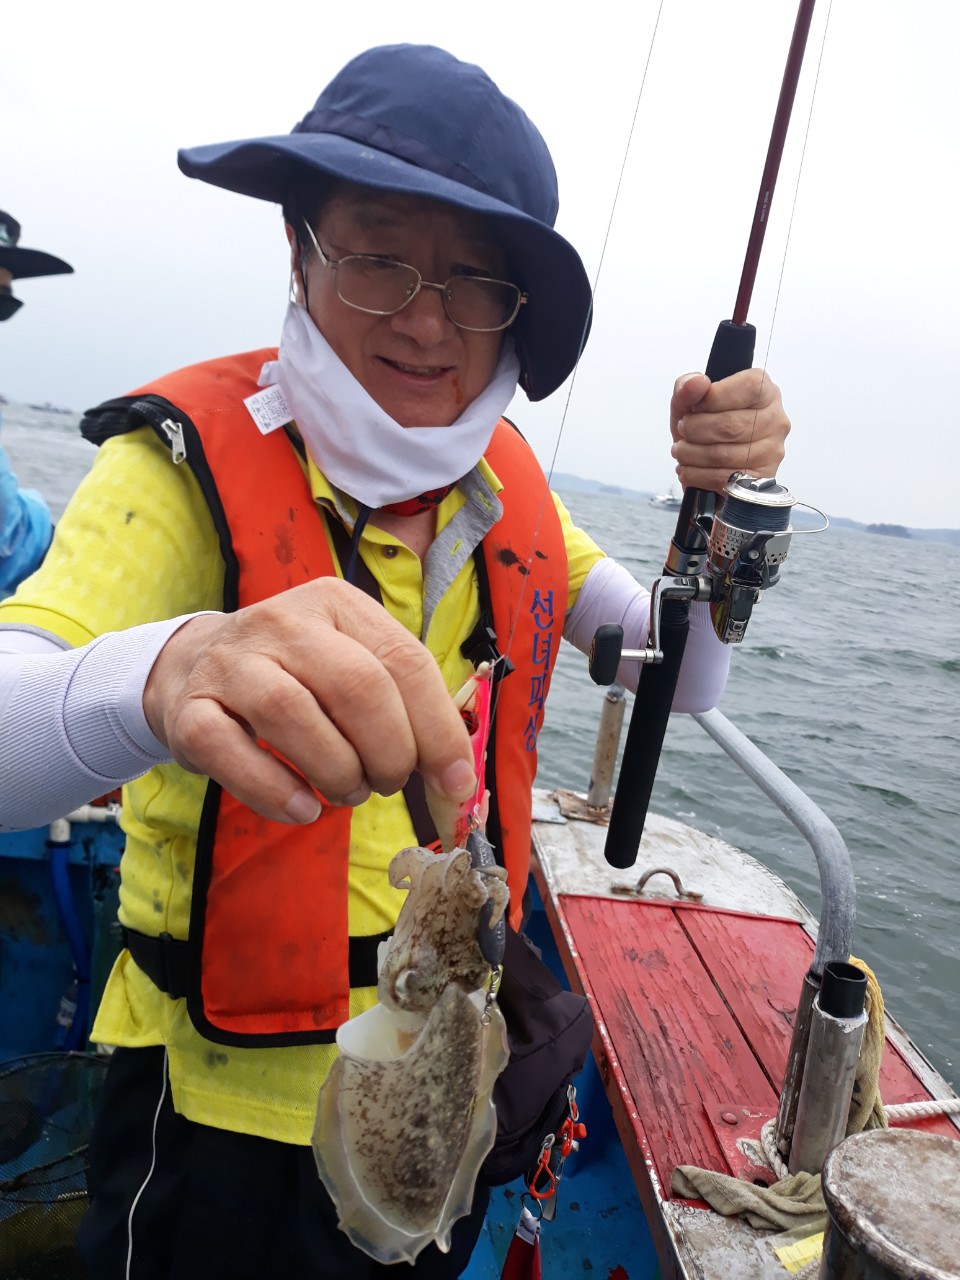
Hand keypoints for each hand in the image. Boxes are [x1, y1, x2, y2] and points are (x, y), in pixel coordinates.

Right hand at [142, 578, 475, 824]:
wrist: (193, 667)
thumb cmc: (296, 677)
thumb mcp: (353, 668)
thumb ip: (407, 712)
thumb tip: (457, 779)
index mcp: (338, 604)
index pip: (405, 662)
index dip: (439, 730)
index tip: (454, 781)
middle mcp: (284, 621)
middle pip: (356, 687)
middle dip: (388, 753)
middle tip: (386, 783)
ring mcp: (231, 662)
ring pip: (293, 714)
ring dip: (336, 772)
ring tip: (346, 792)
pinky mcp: (189, 709)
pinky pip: (230, 751)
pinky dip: (273, 790)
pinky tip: (302, 809)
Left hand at [670, 368, 789, 492]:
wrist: (706, 465)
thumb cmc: (702, 427)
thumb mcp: (688, 402)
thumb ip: (687, 387)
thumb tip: (696, 383)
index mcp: (765, 391)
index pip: (750, 387)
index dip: (715, 397)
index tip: (696, 406)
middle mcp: (775, 419)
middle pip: (732, 425)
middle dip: (695, 429)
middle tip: (683, 430)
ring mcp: (771, 451)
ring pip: (724, 455)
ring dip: (691, 453)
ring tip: (682, 450)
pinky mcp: (760, 478)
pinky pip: (723, 479)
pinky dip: (696, 475)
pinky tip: (689, 468)